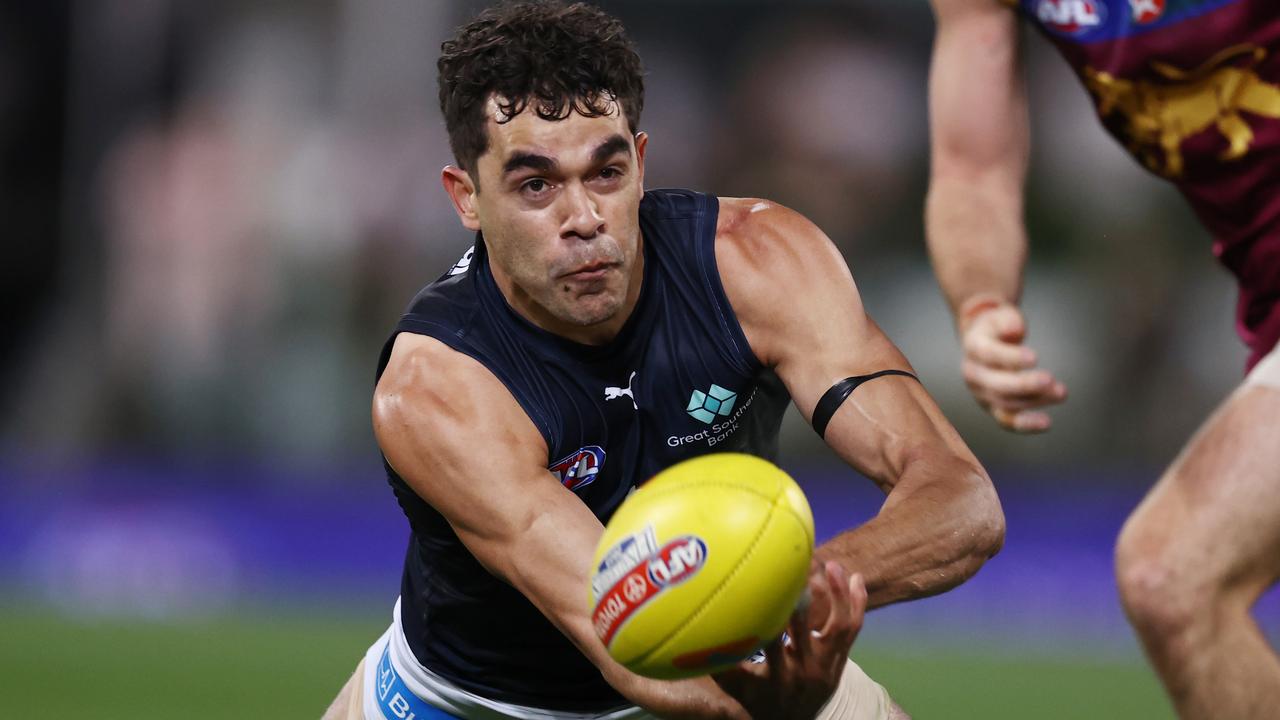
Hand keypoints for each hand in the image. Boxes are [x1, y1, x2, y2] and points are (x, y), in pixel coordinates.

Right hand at [713, 561, 866, 718]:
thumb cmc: (759, 699)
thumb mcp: (737, 687)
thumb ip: (717, 663)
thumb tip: (687, 637)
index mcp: (778, 676)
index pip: (772, 643)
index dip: (769, 617)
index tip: (762, 589)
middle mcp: (805, 671)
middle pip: (806, 631)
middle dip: (802, 600)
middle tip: (797, 568)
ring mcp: (828, 665)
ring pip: (840, 626)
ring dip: (838, 595)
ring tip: (832, 566)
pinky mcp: (841, 659)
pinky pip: (854, 628)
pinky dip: (857, 602)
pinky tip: (857, 578)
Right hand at [957, 296, 1065, 432]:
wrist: (984, 341)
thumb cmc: (998, 327)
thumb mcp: (1001, 315)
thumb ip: (1008, 320)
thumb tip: (1016, 330)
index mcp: (973, 347)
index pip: (988, 354)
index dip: (1010, 358)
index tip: (1035, 357)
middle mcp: (973, 374)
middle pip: (996, 385)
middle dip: (1024, 384)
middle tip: (1050, 380)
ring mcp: (982, 393)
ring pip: (1006, 403)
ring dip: (1035, 400)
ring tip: (1061, 392)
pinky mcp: (993, 407)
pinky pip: (1007, 420)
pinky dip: (1026, 424)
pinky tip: (1046, 423)